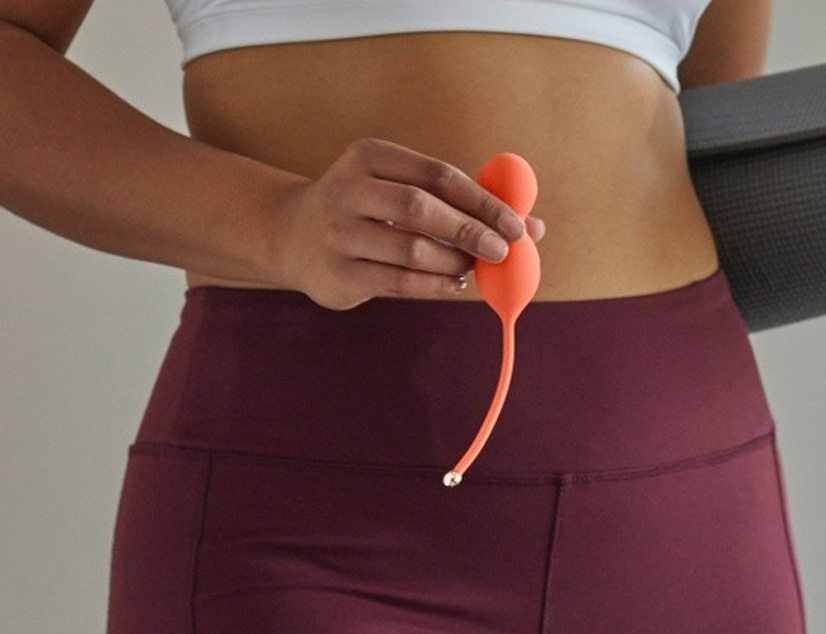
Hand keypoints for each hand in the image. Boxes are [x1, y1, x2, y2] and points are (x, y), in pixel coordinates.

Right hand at [270, 137, 543, 309]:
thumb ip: (463, 203)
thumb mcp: (403, 188)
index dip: (483, 201)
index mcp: (369, 156)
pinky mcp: (338, 273)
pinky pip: (399, 283)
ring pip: (410, 250)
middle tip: (502, 250)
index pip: (437, 174)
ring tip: (472, 266)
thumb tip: (533, 228)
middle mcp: (348, 190)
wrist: (292, 235)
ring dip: (453, 262)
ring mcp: (338, 233)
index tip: (517, 225)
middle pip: (420, 208)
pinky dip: (435, 285)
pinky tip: (452, 282)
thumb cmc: (370, 209)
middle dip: (470, 231)